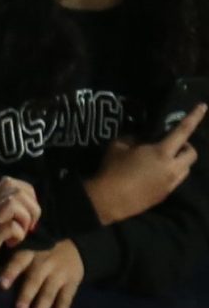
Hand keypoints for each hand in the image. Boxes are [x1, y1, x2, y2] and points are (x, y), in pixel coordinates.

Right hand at [0, 177, 40, 297]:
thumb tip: (21, 215)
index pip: (11, 183)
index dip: (27, 195)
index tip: (25, 215)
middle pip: (17, 190)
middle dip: (32, 208)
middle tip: (28, 226)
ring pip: (14, 202)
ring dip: (25, 219)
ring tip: (20, 234)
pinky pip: (10, 226)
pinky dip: (17, 235)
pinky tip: (10, 245)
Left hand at [0, 239, 83, 307]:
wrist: (75, 244)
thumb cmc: (39, 250)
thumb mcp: (26, 246)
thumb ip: (10, 258)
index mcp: (29, 252)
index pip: (18, 262)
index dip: (11, 272)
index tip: (2, 285)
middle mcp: (44, 262)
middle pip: (35, 280)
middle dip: (27, 296)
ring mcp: (60, 273)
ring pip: (49, 293)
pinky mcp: (72, 283)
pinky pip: (66, 301)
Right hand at [82, 104, 202, 225]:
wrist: (107, 201)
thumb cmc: (112, 170)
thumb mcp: (118, 147)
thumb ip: (132, 139)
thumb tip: (139, 138)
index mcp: (161, 152)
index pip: (183, 131)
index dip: (194, 117)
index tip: (203, 106)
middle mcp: (171, 168)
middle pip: (192, 153)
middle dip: (186, 147)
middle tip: (172, 146)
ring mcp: (169, 183)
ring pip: (186, 169)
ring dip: (180, 162)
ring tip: (164, 162)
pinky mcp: (164, 195)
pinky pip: (175, 181)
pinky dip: (170, 175)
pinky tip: (153, 176)